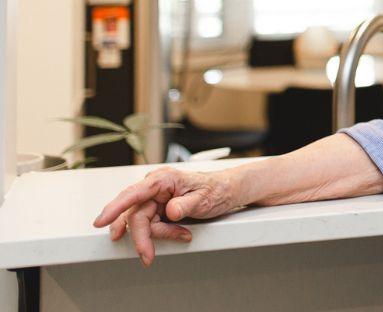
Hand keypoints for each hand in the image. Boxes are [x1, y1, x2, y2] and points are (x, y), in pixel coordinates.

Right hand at [92, 166, 239, 265]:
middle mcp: (155, 187)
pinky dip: (162, 233)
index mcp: (163, 179)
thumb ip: (186, 205)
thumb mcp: (204, 198)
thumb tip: (170, 211)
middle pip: (136, 216)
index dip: (115, 208)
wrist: (227, 191)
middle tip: (147, 256)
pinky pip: (150, 224)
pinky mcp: (157, 208)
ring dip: (159, 235)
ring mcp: (154, 198)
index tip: (101, 222)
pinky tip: (178, 233)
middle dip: (143, 237)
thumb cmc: (216, 189)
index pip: (133, 194)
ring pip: (142, 223)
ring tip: (182, 235)